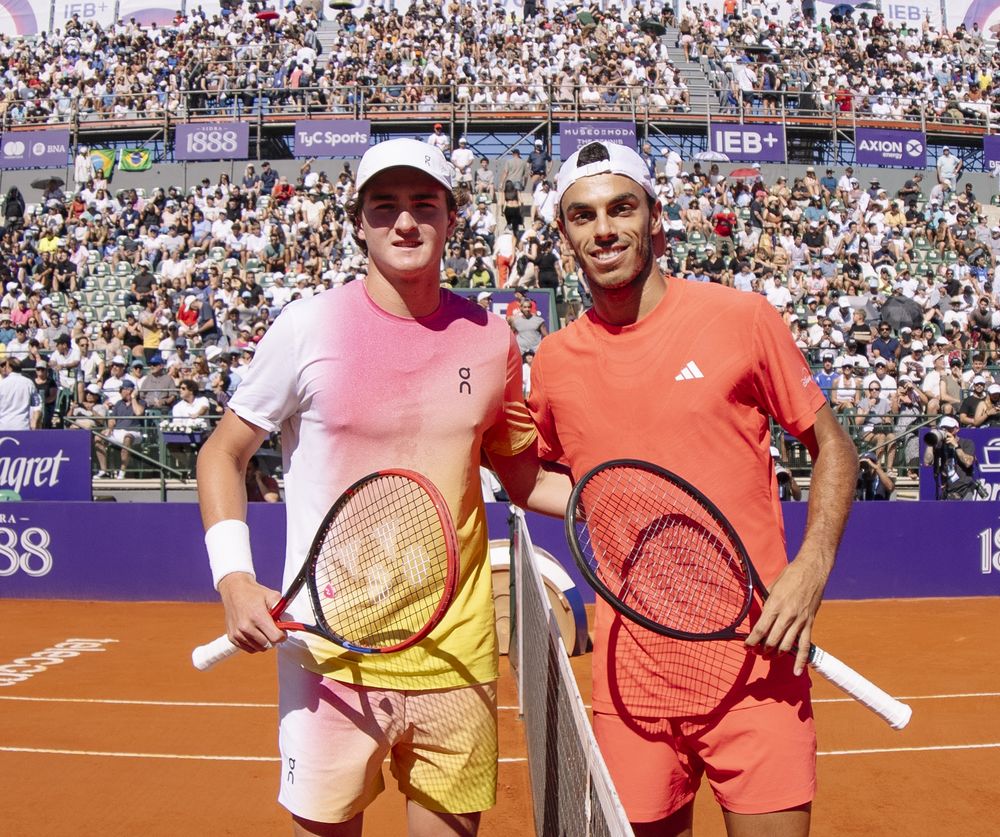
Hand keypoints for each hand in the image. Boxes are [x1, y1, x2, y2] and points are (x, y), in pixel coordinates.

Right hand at [217, 572, 285, 653]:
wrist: (234, 590)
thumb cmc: (255, 593)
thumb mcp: (272, 596)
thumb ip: (283, 611)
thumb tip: (292, 627)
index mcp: (257, 616)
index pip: (275, 638)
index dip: (282, 635)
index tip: (281, 630)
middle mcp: (246, 627)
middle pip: (268, 645)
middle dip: (273, 638)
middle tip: (272, 627)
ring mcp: (237, 633)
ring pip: (259, 648)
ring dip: (264, 641)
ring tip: (263, 628)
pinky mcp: (232, 637)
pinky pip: (249, 649)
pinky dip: (254, 644)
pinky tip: (255, 633)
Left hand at [745, 551, 829, 675]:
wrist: (812, 570)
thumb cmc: (790, 575)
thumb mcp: (772, 587)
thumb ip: (767, 603)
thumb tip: (761, 614)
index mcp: (774, 605)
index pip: (760, 629)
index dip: (751, 641)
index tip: (745, 646)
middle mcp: (787, 615)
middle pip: (772, 640)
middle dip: (762, 649)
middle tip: (756, 652)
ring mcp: (800, 621)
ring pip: (787, 645)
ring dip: (776, 654)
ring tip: (768, 656)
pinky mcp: (809, 623)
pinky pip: (805, 645)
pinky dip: (801, 660)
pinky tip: (796, 671)